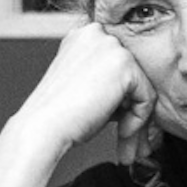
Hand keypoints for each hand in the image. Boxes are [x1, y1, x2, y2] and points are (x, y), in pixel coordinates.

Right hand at [0, 23, 157, 186]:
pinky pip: (147, 97)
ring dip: (141, 126)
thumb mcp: (86, 97)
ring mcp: (107, 46)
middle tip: (137, 151)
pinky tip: (125, 144)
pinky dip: (140, 124)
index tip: (130, 136)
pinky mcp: (120, 65)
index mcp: (84, 36)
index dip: (130, 104)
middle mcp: (95, 32)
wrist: (39, 136)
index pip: (125, 67)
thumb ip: (107, 86)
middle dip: (140, 118)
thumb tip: (138, 99)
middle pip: (139, 77)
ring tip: (131, 153)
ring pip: (146, 89)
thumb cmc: (56, 126)